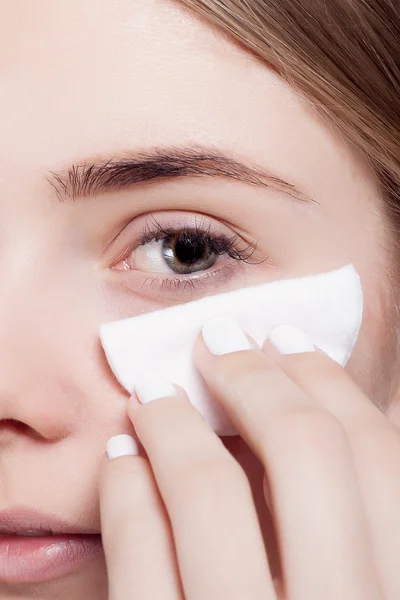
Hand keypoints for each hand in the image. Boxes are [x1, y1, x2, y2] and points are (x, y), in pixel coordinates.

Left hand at [98, 319, 397, 598]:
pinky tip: (121, 462)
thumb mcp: (355, 589)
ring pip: (208, 493)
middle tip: (216, 338)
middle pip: (304, 451)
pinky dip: (124, 492)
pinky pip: (135, 556)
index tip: (287, 339)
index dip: (331, 381)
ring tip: (152, 392)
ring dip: (173, 421)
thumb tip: (305, 413)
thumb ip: (345, 523)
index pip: (381, 459)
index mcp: (391, 596)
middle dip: (255, 377)